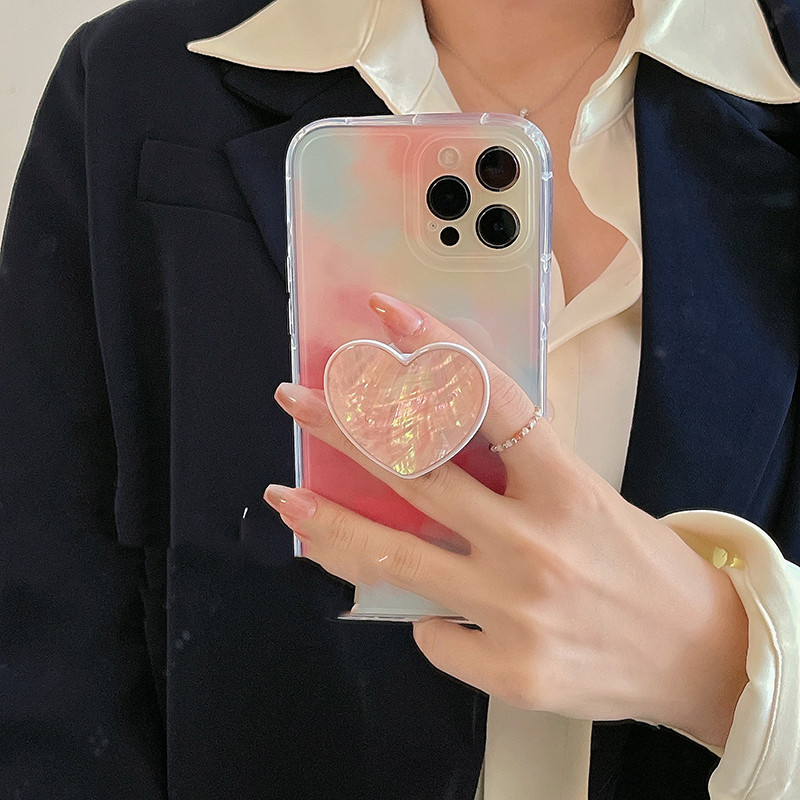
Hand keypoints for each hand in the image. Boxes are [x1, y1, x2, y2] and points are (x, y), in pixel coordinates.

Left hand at [265, 293, 747, 747]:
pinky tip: (436, 611)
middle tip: (298, 399)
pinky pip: (432, 633)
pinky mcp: (509, 667)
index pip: (487, 399)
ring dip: (330, 521)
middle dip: (345, 427)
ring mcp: (517, 609)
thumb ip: (512, 474)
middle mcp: (537, 544)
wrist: (696, 652)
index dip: (433, 348)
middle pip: (417, 472)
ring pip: (395, 556)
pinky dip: (425, 617)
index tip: (386, 315)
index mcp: (566, 487)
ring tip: (288, 497)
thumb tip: (427, 448)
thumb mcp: (585, 495)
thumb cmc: (637, 563)